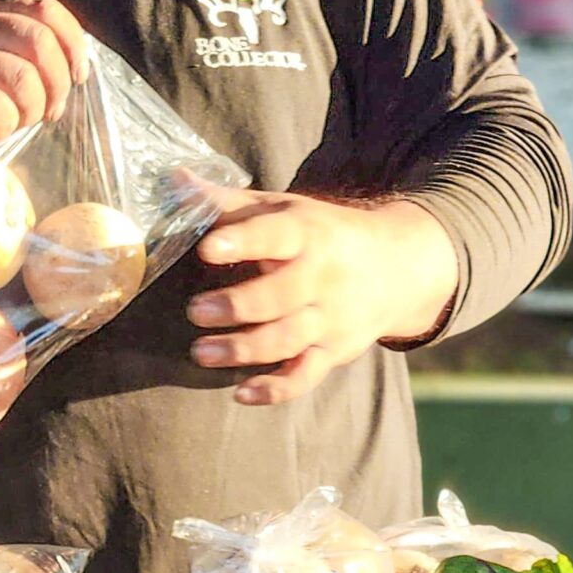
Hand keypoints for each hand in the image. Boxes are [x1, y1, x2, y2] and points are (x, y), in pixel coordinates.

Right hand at [0, 0, 89, 212]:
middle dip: (56, 85)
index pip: (43, 9)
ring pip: (18, 76)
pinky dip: (3, 124)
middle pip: (37, 42)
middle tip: (46, 113)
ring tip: (17, 123)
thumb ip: (22, 56)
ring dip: (30, 109)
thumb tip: (76, 70)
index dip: (72, 44)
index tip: (75, 77)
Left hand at [186, 191, 458, 404]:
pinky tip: (241, 394)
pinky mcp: (333, 352)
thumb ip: (227, 202)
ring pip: (289, 339)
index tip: (208, 248)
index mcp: (308, 233)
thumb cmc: (319, 233)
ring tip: (201, 353)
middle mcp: (323, 276)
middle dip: (237, 306)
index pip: (276, 235)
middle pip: (281, 295)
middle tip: (194, 311)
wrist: (398, 265)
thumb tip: (173, 179)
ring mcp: (331, 318)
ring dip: (244, 350)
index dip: (243, 241)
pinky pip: (306, 376)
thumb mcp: (282, 209)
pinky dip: (276, 390)